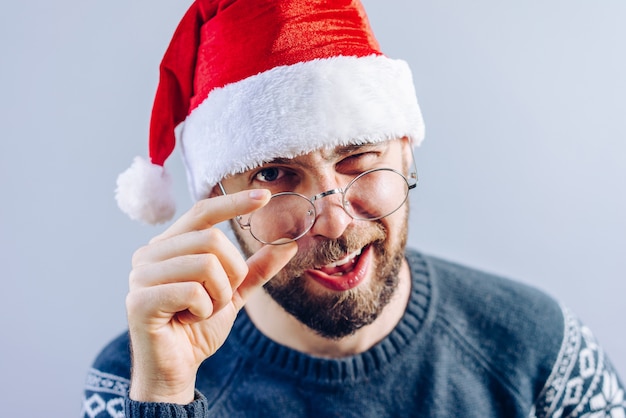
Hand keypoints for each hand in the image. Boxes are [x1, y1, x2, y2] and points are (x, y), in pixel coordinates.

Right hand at [125, 189, 297, 403]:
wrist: (175, 369)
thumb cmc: (197, 328)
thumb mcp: (233, 294)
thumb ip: (255, 269)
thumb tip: (288, 244)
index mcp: (170, 245)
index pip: (203, 211)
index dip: (234, 202)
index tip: (265, 197)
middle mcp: (150, 253)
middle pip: (211, 240)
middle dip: (231, 274)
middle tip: (219, 298)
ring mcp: (140, 276)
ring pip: (205, 264)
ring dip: (218, 295)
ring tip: (203, 310)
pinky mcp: (139, 300)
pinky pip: (193, 291)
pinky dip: (204, 310)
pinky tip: (189, 320)